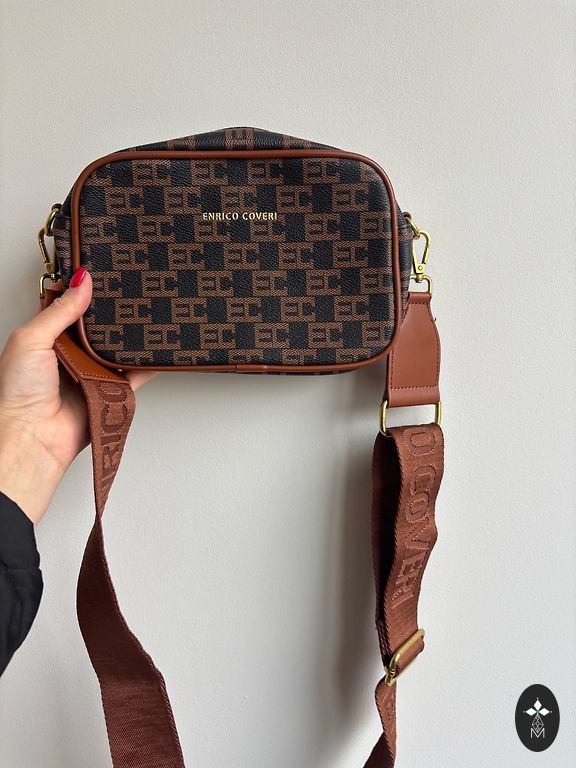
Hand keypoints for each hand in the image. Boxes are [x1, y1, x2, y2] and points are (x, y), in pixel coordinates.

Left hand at [0, 268, 157, 523]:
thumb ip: (60, 310)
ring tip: (141, 319)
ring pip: (117, 348)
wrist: (32, 437)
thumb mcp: (32, 338)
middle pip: (97, 326)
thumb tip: (82, 281)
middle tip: (126, 294)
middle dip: (110, 313)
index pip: (67, 304)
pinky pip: (133, 376)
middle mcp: (68, 354)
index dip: (81, 288)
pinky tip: (154, 354)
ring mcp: (89, 373)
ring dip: (128, 338)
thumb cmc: (18, 393)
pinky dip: (145, 366)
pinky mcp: (108, 392)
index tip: (99, 271)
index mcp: (45, 337)